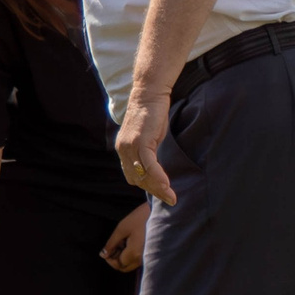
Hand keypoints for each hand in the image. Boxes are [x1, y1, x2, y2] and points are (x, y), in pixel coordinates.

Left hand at [100, 202, 151, 271]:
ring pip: (131, 263)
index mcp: (134, 253)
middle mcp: (143, 259)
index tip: (109, 247)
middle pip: (124, 267)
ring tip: (126, 239)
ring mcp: (149, 256)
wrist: (163, 211)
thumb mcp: (122, 227)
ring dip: (124, 255)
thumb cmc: (142, 217)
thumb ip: (111, 243)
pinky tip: (134, 240)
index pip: (117, 264)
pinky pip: (139, 259)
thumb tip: (103, 254)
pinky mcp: (153, 252)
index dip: (109, 258)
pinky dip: (133, 253)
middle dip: (116, 258)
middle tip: (116, 243)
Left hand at [115, 90, 177, 204]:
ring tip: (171, 197)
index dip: (147, 186)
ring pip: (144, 175)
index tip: (162, 192)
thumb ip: (147, 152)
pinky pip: (149, 165)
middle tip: (170, 199)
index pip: (133, 176)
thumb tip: (154, 167)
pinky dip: (158, 176)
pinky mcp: (141, 142)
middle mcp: (123, 150)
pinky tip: (167, 185)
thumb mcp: (148, 136)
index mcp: (123, 150)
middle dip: (155, 191)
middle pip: (138, 179)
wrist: (149, 94)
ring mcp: (130, 147)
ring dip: (159, 188)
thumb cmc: (152, 113)